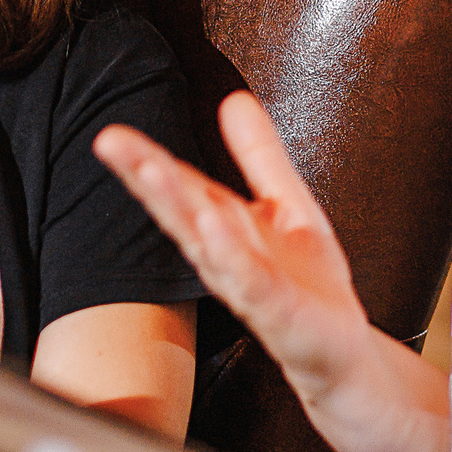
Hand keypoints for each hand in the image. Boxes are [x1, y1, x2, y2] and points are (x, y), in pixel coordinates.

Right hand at [94, 92, 369, 408]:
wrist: (342, 352)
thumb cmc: (307, 285)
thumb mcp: (286, 203)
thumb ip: (260, 154)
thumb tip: (234, 99)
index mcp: (224, 227)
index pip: (178, 187)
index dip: (144, 159)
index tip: (110, 134)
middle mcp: (224, 255)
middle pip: (178, 209)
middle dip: (145, 175)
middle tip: (110, 142)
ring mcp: (246, 284)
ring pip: (204, 241)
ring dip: (177, 206)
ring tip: (153, 170)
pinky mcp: (276, 310)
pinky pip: (248, 279)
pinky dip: (230, 253)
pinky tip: (215, 226)